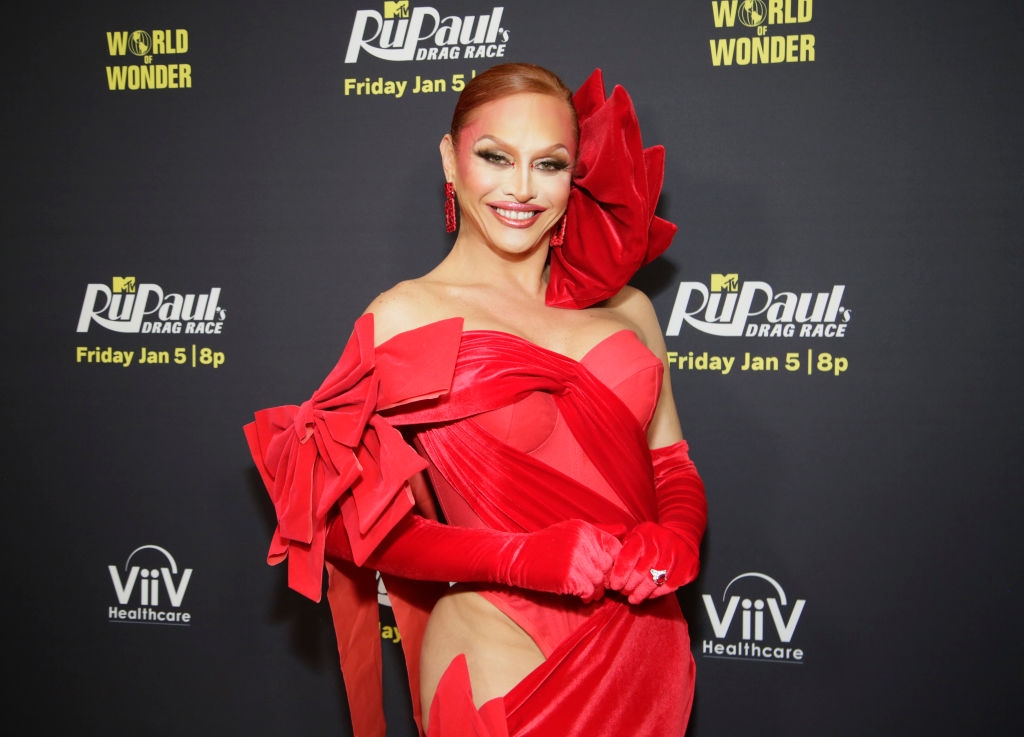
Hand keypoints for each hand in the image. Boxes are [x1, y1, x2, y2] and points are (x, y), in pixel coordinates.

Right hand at [501, 519, 621, 601]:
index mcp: (584, 529)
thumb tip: (625, 530)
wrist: (516, 557)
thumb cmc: (544, 545)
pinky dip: (586, 596)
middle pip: (608, 566)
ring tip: (588, 592)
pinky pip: (588, 591)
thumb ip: (598, 531)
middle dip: (605, 578)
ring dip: (596, 590)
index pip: (615, 547)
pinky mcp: (567, 577)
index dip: (614, 561)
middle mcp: (582, 542)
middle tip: (597, 584)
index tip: (607, 570)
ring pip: (599, 581)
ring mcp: (574, 559)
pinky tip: (580, 596)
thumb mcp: (570, 530)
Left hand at [607, 521, 697, 604]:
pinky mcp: (687, 567)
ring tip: (633, 598)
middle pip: (640, 573)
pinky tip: (649, 595)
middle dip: (628, 586)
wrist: (682, 536)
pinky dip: (656, 593)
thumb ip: (622, 549)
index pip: (627, 557)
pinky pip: (668, 586)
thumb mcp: (635, 535)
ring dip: (641, 593)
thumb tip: (606, 570)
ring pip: (654, 582)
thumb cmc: (652, 539)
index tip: (613, 585)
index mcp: (644, 535)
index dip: (619, 574)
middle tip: (622, 593)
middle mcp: (660, 544)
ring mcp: (676, 556)